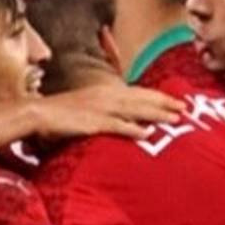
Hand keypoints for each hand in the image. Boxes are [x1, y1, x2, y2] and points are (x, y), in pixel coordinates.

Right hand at [32, 84, 184, 140]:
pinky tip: (147, 133)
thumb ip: (105, 110)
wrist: (39, 114)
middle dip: (164, 103)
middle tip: (185, 108)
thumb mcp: (87, 106)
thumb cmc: (61, 113)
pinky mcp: (93, 122)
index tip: (177, 100)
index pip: (138, 92)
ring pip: (135, 110)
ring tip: (175, 119)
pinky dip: (133, 129)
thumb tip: (122, 119)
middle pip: (142, 98)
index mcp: (106, 91)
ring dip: (156, 114)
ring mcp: (100, 109)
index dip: (159, 96)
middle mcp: (107, 96)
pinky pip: (117, 126)